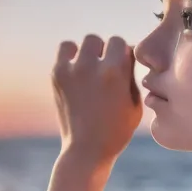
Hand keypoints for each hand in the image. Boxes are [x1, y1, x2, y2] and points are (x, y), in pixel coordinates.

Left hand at [51, 34, 141, 176]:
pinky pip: (64, 51)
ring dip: (86, 52)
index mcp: (115, 72)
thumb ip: (131, 73)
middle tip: (104, 69)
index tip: (122, 66)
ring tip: (89, 69)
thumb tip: (127, 50)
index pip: (119, 42)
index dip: (122, 53)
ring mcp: (71, 71)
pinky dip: (70, 58)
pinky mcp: (57, 76)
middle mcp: (91, 67)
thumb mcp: (135, 102)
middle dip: (104, 52)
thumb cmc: (117, 129)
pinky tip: (77, 73)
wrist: (87, 150)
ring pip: (79, 43)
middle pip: (98, 40)